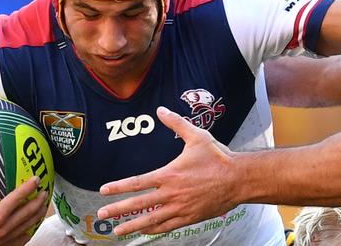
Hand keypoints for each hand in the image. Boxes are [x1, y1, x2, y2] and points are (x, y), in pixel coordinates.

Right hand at [0, 151, 48, 245]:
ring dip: (36, 218)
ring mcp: (0, 242)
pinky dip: (26, 233)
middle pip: (27, 215)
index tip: (37, 179)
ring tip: (42, 208)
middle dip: (38, 203)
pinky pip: (18, 242)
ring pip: (25, 230)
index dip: (29, 188)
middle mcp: (0, 231)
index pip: (17, 199)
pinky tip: (29, 227)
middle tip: (45, 192)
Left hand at [97, 107, 239, 235]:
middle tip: (101, 215)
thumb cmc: (218, 157)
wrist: (239, 179)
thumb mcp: (197, 136)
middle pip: (139, 205)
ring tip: (117, 231)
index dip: (119, 187)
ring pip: (151, 220)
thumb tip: (161, 109)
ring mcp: (180, 208)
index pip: (137, 183)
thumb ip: (176, 123)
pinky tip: (144, 232)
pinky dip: (154, 230)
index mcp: (169, 175)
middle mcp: (172, 194)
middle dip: (118, 210)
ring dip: (132, 226)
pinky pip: (168, 226)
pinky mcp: (190, 218)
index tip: (103, 191)